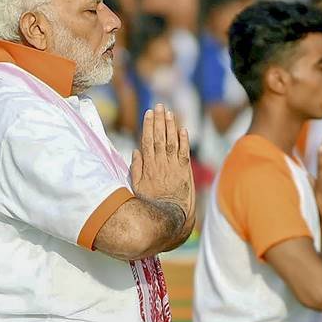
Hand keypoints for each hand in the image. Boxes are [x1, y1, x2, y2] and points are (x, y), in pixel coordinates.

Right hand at [130, 103, 195, 238]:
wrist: (168, 215)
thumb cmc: (150, 203)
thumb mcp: (137, 187)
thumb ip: (136, 169)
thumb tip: (136, 152)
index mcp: (148, 166)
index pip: (147, 140)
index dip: (148, 125)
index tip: (148, 113)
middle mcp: (161, 163)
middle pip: (159, 137)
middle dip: (159, 120)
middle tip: (159, 106)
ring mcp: (174, 166)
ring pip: (171, 141)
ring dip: (171, 126)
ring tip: (170, 113)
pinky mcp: (185, 171)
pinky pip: (184, 152)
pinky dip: (184, 140)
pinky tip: (183, 129)